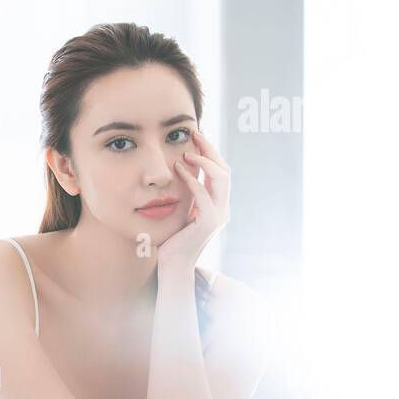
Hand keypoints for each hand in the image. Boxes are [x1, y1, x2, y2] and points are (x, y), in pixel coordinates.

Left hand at [156, 129, 230, 272]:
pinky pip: (205, 195)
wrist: (173, 264)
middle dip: (211, 149)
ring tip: (186, 152)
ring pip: (222, 178)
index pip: (221, 170)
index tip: (196, 136)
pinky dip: (194, 180)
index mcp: (218, 203)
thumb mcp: (182, 209)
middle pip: (225, 170)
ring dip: (205, 162)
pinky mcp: (209, 223)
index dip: (210, 152)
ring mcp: (219, 215)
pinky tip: (179, 170)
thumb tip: (179, 168)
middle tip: (194, 134)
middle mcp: (223, 207)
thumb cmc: (173, 237)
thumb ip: (187, 193)